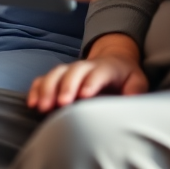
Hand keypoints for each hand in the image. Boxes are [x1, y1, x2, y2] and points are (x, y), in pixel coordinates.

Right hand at [27, 33, 147, 112]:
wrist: (114, 61)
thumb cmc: (126, 77)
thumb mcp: (137, 81)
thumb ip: (135, 90)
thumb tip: (130, 100)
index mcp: (106, 68)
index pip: (98, 73)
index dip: (90, 82)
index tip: (84, 96)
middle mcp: (86, 67)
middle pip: (73, 71)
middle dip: (66, 86)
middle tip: (60, 104)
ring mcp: (70, 70)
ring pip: (56, 73)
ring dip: (47, 88)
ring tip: (42, 107)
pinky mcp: (60, 77)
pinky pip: (44, 79)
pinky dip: (36, 89)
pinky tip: (32, 103)